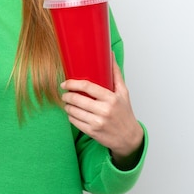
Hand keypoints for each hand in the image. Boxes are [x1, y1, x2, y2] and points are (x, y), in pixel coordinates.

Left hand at [61, 53, 143, 169]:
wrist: (129, 138)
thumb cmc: (125, 112)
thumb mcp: (123, 92)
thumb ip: (116, 73)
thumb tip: (111, 55)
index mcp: (111, 98)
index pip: (87, 86)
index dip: (72, 83)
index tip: (65, 83)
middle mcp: (104, 110)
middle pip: (77, 99)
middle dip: (67, 95)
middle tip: (64, 93)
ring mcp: (98, 122)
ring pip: (73, 111)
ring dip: (67, 106)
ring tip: (68, 103)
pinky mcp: (92, 132)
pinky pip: (74, 122)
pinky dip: (70, 116)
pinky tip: (72, 113)